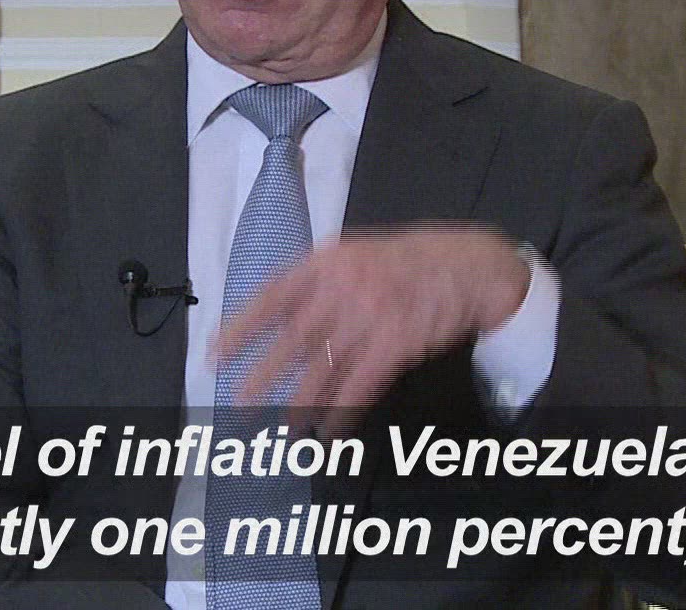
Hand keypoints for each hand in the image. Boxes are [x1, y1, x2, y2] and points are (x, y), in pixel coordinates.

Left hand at [214, 222, 529, 432]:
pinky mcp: (396, 345)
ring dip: (300, 404)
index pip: (270, 298)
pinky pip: (361, 385)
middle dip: (263, 377)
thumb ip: (318, 281)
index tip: (215, 355)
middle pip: (292, 340)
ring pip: (324, 369)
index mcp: (325, 263)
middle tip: (239, 406)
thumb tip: (279, 315)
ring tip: (281, 430)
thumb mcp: (355, 253)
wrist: (470, 265)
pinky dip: (343, 411)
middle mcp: (342, 289)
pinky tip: (328, 432)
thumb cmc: (408, 260)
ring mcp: (370, 317)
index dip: (240, 329)